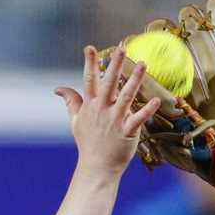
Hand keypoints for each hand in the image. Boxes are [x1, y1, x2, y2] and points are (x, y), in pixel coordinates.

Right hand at [55, 46, 160, 178]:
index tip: (90, 47)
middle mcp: (102, 109)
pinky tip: (156, 100)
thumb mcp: (75, 121)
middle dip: (115, 64)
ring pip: (126, 96)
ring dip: (135, 79)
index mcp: (91, 105)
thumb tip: (58, 88)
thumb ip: (70, 101)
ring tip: (143, 63)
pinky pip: (138, 119)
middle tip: (122, 47)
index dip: (89, 63)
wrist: (97, 167)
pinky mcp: (127, 131)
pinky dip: (147, 110)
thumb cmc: (87, 143)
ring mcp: (115, 120)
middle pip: (108, 82)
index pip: (89, 80)